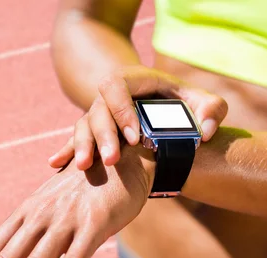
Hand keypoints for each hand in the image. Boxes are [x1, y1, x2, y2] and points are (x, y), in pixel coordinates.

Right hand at [48, 65, 227, 169]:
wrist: (162, 102)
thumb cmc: (184, 102)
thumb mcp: (203, 100)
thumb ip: (212, 110)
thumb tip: (204, 132)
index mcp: (133, 81)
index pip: (117, 88)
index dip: (122, 110)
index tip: (135, 137)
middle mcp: (111, 96)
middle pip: (97, 111)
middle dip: (102, 135)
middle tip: (111, 160)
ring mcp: (100, 113)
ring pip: (83, 126)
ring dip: (81, 145)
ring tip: (84, 167)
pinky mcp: (94, 130)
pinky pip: (75, 138)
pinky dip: (65, 150)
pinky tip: (54, 163)